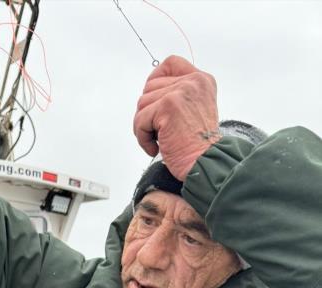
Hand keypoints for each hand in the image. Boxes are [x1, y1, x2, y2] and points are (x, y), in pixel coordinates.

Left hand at [133, 55, 220, 180]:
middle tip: (159, 132)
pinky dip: (143, 138)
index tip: (155, 104)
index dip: (156, 81)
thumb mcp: (194, 110)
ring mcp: (181, 92)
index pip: (170, 64)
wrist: (206, 163)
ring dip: (144, 127)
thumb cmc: (197, 146)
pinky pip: (140, 120)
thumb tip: (149, 93)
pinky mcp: (168, 106)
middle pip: (150, 87)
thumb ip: (178, 95)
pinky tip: (156, 148)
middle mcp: (193, 81)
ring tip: (159, 141)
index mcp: (201, 80)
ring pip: (142, 104)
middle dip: (148, 112)